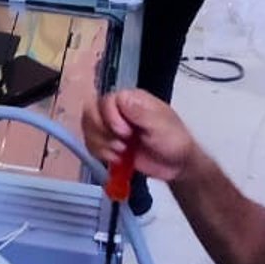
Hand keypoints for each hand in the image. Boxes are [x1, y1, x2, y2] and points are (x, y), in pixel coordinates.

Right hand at [83, 89, 197, 183]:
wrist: (177, 166)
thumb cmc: (174, 141)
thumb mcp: (162, 125)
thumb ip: (141, 112)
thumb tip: (121, 97)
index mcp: (131, 99)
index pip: (106, 100)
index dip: (110, 118)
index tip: (125, 134)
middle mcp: (117, 110)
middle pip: (91, 112)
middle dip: (102, 132)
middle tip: (121, 146)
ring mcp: (111, 126)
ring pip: (88, 128)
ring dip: (101, 144)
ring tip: (120, 153)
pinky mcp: (107, 142)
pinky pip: (90, 144)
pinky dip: (99, 153)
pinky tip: (116, 159)